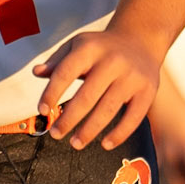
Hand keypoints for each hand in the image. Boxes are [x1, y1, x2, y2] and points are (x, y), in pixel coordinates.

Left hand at [35, 25, 161, 148]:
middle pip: (87, 96)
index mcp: (90, 49)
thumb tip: (37, 72)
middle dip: (69, 119)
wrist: (141, 39)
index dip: (51, 93)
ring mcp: (131, 77)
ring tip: (75, 143)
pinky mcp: (147, 90)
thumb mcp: (77, 46)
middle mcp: (112, 62)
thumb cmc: (101, 47)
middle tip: (56, 134)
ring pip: (108, 109)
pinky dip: (119, 134)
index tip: (42, 111)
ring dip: (90, 130)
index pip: (65, 73)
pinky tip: (105, 144)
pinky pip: (133, 117)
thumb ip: (57, 61)